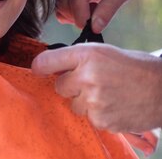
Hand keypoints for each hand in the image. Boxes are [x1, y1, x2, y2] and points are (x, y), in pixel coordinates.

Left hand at [31, 44, 161, 132]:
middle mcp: (87, 77)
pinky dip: (99, 114)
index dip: (40, 67)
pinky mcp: (102, 119)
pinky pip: (90, 118)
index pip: (46, 61)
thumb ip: (77, 59)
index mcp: (86, 55)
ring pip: (74, 105)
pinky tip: (115, 105)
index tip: (38, 70)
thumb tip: (49, 66)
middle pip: (59, 87)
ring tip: (108, 94)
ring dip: (86, 102)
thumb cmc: (133, 68)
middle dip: (71, 86)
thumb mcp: (103, 52)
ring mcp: (94, 100)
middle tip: (92, 83)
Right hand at [55, 0, 136, 31]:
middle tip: (93, 14)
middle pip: (64, 1)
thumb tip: (94, 28)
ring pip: (58, 2)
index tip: (89, 28)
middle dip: (77, 15)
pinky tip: (79, 5)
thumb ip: (108, 10)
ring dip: (71, 12)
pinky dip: (66, 8)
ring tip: (88, 7)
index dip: (81, 17)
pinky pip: (56, 0)